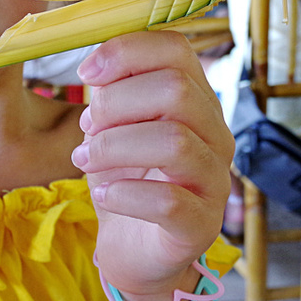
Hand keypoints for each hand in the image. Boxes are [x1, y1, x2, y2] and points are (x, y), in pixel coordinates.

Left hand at [73, 32, 232, 300]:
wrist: (136, 250)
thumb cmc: (127, 180)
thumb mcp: (115, 127)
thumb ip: (112, 93)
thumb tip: (96, 69)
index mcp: (196, 102)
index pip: (177, 50)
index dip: (127, 52)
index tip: (86, 74)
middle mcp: (215, 136)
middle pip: (177, 90)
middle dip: (116, 103)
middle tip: (86, 128)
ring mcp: (214, 181)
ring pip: (174, 142)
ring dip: (114, 147)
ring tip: (85, 161)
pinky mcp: (201, 225)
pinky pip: (169, 202)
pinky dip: (125, 193)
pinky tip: (104, 195)